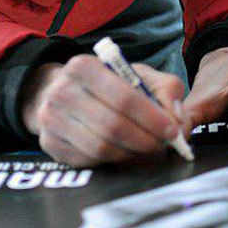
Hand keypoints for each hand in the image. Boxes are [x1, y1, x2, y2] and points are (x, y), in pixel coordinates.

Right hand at [20, 55, 184, 167]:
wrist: (61, 91)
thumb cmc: (107, 83)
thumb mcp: (138, 74)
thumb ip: (166, 90)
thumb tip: (178, 120)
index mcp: (84, 66)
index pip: (124, 97)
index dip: (152, 118)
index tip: (172, 131)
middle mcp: (62, 91)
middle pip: (112, 126)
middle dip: (145, 140)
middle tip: (162, 145)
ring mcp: (51, 119)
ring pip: (100, 148)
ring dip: (131, 153)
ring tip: (146, 149)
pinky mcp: (49, 143)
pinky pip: (88, 161)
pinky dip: (112, 161)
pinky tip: (123, 152)